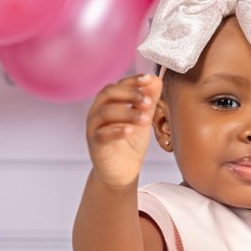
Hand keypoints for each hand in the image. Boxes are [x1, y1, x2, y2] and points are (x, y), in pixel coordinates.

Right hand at [85, 73, 162, 187]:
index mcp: (110, 102)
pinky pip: (102, 134)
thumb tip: (156, 80)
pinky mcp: (95, 144)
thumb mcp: (144, 118)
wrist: (123, 171)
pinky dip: (116, 130)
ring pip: (105, 112)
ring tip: (145, 120)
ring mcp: (94, 127)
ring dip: (128, 113)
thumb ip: (148, 100)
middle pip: (108, 93)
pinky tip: (130, 130)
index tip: (149, 79)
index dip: (133, 80)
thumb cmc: (130, 143)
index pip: (119, 84)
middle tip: (148, 102)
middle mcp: (98, 111)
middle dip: (130, 94)